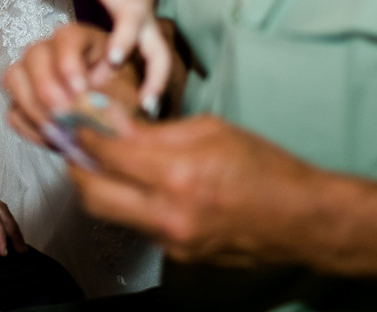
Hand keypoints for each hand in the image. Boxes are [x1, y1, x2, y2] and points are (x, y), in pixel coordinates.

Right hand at [4, 23, 119, 149]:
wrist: (115, 119)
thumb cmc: (125, 96)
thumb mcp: (128, 89)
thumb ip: (113, 92)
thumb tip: (91, 104)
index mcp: (81, 38)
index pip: (65, 37)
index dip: (69, 64)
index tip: (81, 91)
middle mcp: (51, 48)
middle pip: (33, 55)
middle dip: (46, 88)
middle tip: (65, 115)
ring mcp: (31, 72)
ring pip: (14, 78)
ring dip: (34, 108)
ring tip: (59, 131)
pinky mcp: (23, 99)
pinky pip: (13, 110)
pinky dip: (30, 127)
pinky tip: (54, 139)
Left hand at [67, 114, 320, 265]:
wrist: (303, 220)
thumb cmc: (267, 167)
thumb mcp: (211, 130)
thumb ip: (158, 132)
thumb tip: (117, 125)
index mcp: (179, 174)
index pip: (109, 154)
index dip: (84, 136)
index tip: (73, 121)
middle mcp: (170, 213)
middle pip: (94, 193)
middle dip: (76, 167)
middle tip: (74, 146)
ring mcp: (172, 240)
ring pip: (110, 213)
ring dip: (98, 186)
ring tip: (98, 162)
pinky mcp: (177, 255)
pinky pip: (137, 226)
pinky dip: (128, 203)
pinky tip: (135, 184)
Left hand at [86, 0, 171, 115]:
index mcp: (135, 12)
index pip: (132, 26)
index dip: (123, 41)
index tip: (112, 59)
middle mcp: (148, 31)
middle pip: (160, 57)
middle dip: (156, 80)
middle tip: (145, 107)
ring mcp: (151, 44)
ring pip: (159, 71)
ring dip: (153, 93)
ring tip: (143, 121)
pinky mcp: (148, 56)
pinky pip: (151, 78)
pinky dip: (147, 95)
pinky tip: (138, 120)